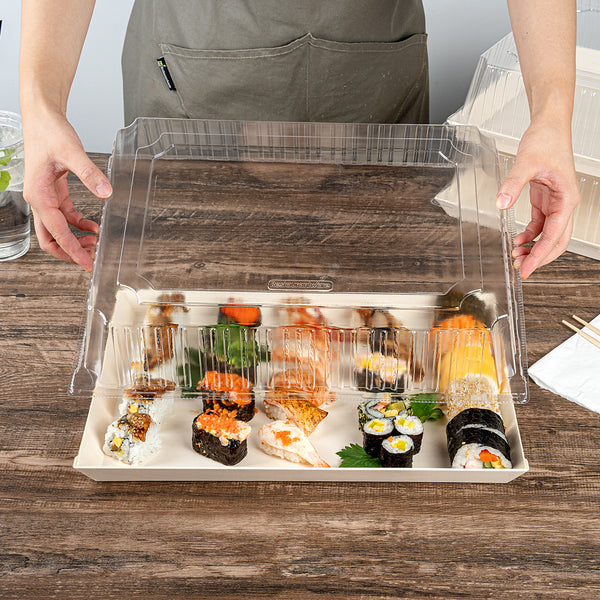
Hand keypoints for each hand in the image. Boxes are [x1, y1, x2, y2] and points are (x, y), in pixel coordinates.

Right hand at [22, 109, 111, 272]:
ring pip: (57, 229)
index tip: (87, 263)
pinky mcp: (54, 192)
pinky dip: (78, 225)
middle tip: (91, 259)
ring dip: (75, 240)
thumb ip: (90, 174)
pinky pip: (65, 217)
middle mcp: (39, 200)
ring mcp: (46, 197)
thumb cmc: (50, 132)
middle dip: (70, 252)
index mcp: (39, 195)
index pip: (56, 232)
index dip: (72, 250)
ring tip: (96, 243)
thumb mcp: (72, 152)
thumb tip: (106, 193)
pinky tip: (94, 227)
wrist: (42, 117)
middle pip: (50, 238)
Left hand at [496, 120, 579, 279]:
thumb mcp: (525, 163)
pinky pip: (539, 225)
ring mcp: (555, 203)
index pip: (554, 235)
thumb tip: (501, 203)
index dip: (541, 255)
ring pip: (548, 235)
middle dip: (539, 257)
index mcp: (566, 199)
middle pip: (556, 240)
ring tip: (515, 257)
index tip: (528, 268)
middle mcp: (563, 204)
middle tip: (520, 269)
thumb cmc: (546, 141)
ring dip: (533, 247)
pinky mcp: (545, 201)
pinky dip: (529, 235)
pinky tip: (517, 241)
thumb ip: (512, 185)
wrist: (549, 127)